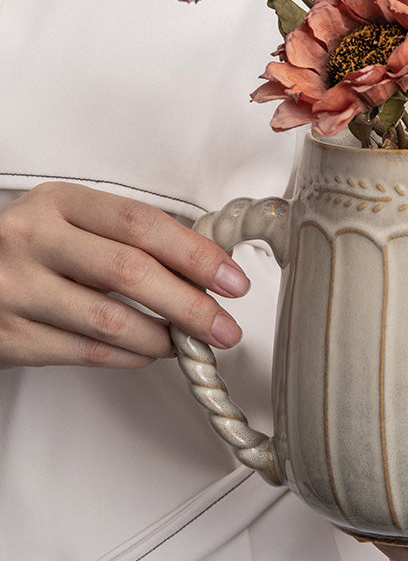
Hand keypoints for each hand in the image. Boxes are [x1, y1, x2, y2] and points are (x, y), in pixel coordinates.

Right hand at [0, 182, 249, 368]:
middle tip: (225, 326)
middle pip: (130, 271)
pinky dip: (130, 356)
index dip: (195, 253)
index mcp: (59, 203)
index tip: (232, 279)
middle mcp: (33, 240)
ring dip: (163, 336)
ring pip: (109, 319)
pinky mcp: (8, 336)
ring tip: (191, 342)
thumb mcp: (71, 221)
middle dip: (190, 304)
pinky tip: (151, 352)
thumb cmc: (32, 247)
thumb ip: (129, 236)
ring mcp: (15, 289)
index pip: (141, 223)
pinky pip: (85, 352)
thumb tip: (206, 265)